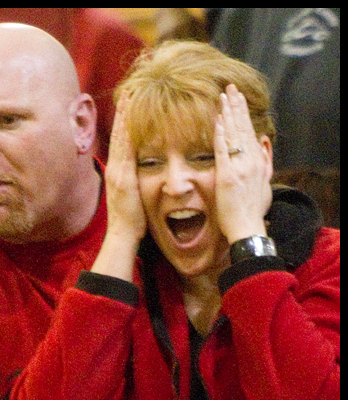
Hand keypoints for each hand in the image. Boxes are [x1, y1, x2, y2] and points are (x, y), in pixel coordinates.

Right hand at [103, 94, 146, 244]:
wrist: (122, 234)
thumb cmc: (130, 219)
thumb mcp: (132, 196)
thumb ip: (134, 181)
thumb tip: (140, 173)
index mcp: (118, 172)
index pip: (121, 141)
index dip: (124, 122)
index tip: (128, 104)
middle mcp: (115, 168)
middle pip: (119, 135)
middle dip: (123, 113)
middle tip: (127, 92)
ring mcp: (117, 172)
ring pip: (121, 139)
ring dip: (124, 117)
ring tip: (128, 98)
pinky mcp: (123, 177)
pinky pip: (125, 151)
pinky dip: (126, 134)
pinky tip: (130, 120)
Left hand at [214, 85, 272, 242]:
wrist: (247, 227)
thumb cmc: (252, 209)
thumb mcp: (264, 183)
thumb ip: (264, 163)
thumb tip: (264, 145)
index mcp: (257, 162)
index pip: (250, 132)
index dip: (243, 114)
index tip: (238, 99)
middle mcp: (251, 161)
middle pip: (243, 128)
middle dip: (236, 106)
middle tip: (230, 88)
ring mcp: (239, 167)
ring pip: (234, 134)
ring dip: (229, 114)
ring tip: (224, 96)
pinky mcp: (227, 176)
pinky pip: (223, 151)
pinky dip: (221, 134)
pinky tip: (218, 120)